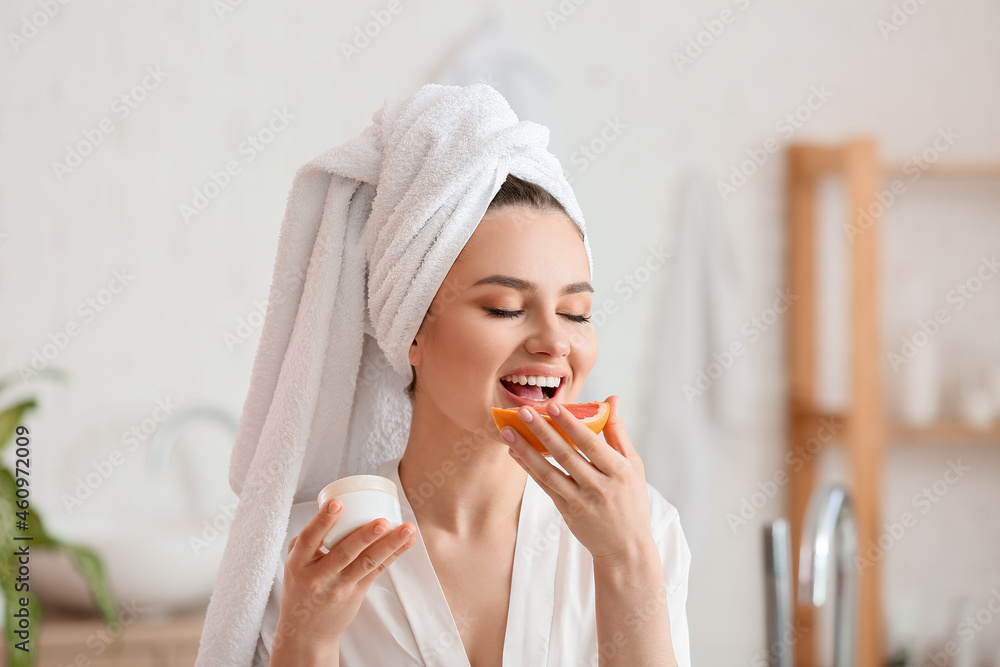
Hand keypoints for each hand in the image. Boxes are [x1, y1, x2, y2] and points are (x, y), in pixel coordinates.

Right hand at [272, 499, 416, 654]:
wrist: (305, 632)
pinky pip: (376, 571)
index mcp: (298, 564)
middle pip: (344, 553)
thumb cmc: (300, 589)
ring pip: (366, 563)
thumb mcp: (293, 564)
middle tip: (382, 521)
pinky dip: (393, 554)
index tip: (337, 503)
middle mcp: (318, 576)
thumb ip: (307, 540)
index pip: (309, 539)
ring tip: (406, 529)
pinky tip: (407, 542)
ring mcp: (339, 587)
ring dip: (389, 544)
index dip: (323, 521)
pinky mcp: (356, 593)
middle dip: (365, 536)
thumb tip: (331, 510)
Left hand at [500, 395, 653, 563]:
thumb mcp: (633, 465)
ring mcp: (581, 501)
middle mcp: (599, 486)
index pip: (591, 443)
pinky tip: (516, 452)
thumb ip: (618, 432)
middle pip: (566, 455)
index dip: (570, 424)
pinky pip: (545, 486)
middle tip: (522, 411)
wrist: (625, 547)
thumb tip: (611, 399)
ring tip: (508, 432)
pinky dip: (529, 468)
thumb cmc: (631, 500)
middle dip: (542, 431)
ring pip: (549, 472)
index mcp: (618, 471)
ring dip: (526, 451)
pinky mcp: (567, 511)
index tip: (553, 405)